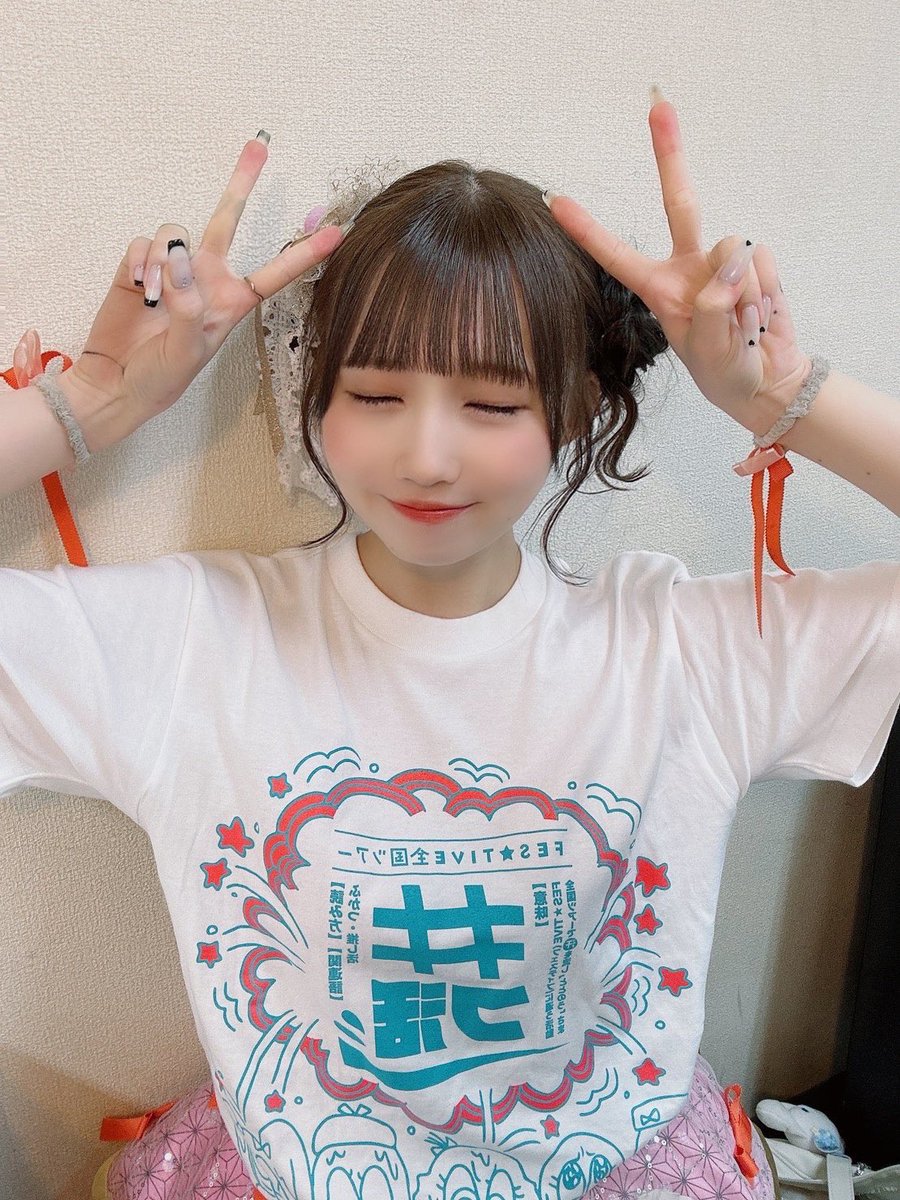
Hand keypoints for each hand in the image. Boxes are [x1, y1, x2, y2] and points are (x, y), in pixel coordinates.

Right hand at [57, 135, 345, 447]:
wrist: (117, 381)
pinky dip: (139, 263)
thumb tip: (181, 260)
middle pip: (228, 219)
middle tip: (259, 143)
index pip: (275, 272)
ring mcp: (174, 269)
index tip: (336, 230)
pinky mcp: (140, 266)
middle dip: (241, 182)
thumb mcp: (186, 350)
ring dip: (162, 260)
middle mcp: (207, 278)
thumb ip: (188, 305)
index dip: (305, 252)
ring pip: (175, 232)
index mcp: (232, 302)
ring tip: (152, 297)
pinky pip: (143, 244)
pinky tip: (138, 290)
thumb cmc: (162, 376)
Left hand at [545, 97, 812, 435]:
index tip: (555, 200)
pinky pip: (762, 263)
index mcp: (659, 289)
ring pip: (731, 251)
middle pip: (680, 202)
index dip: (587, 230)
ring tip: (742, 325)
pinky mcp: (757, 262)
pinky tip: (761, 316)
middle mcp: (688, 266)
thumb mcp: (706, 348)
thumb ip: (712, 305)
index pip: (617, 255)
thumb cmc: (724, 369)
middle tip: (659, 104)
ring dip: (742, 295)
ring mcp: (723, 262)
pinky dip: (765, 294)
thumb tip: (735, 259)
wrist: (765, 380)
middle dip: (670, 153)